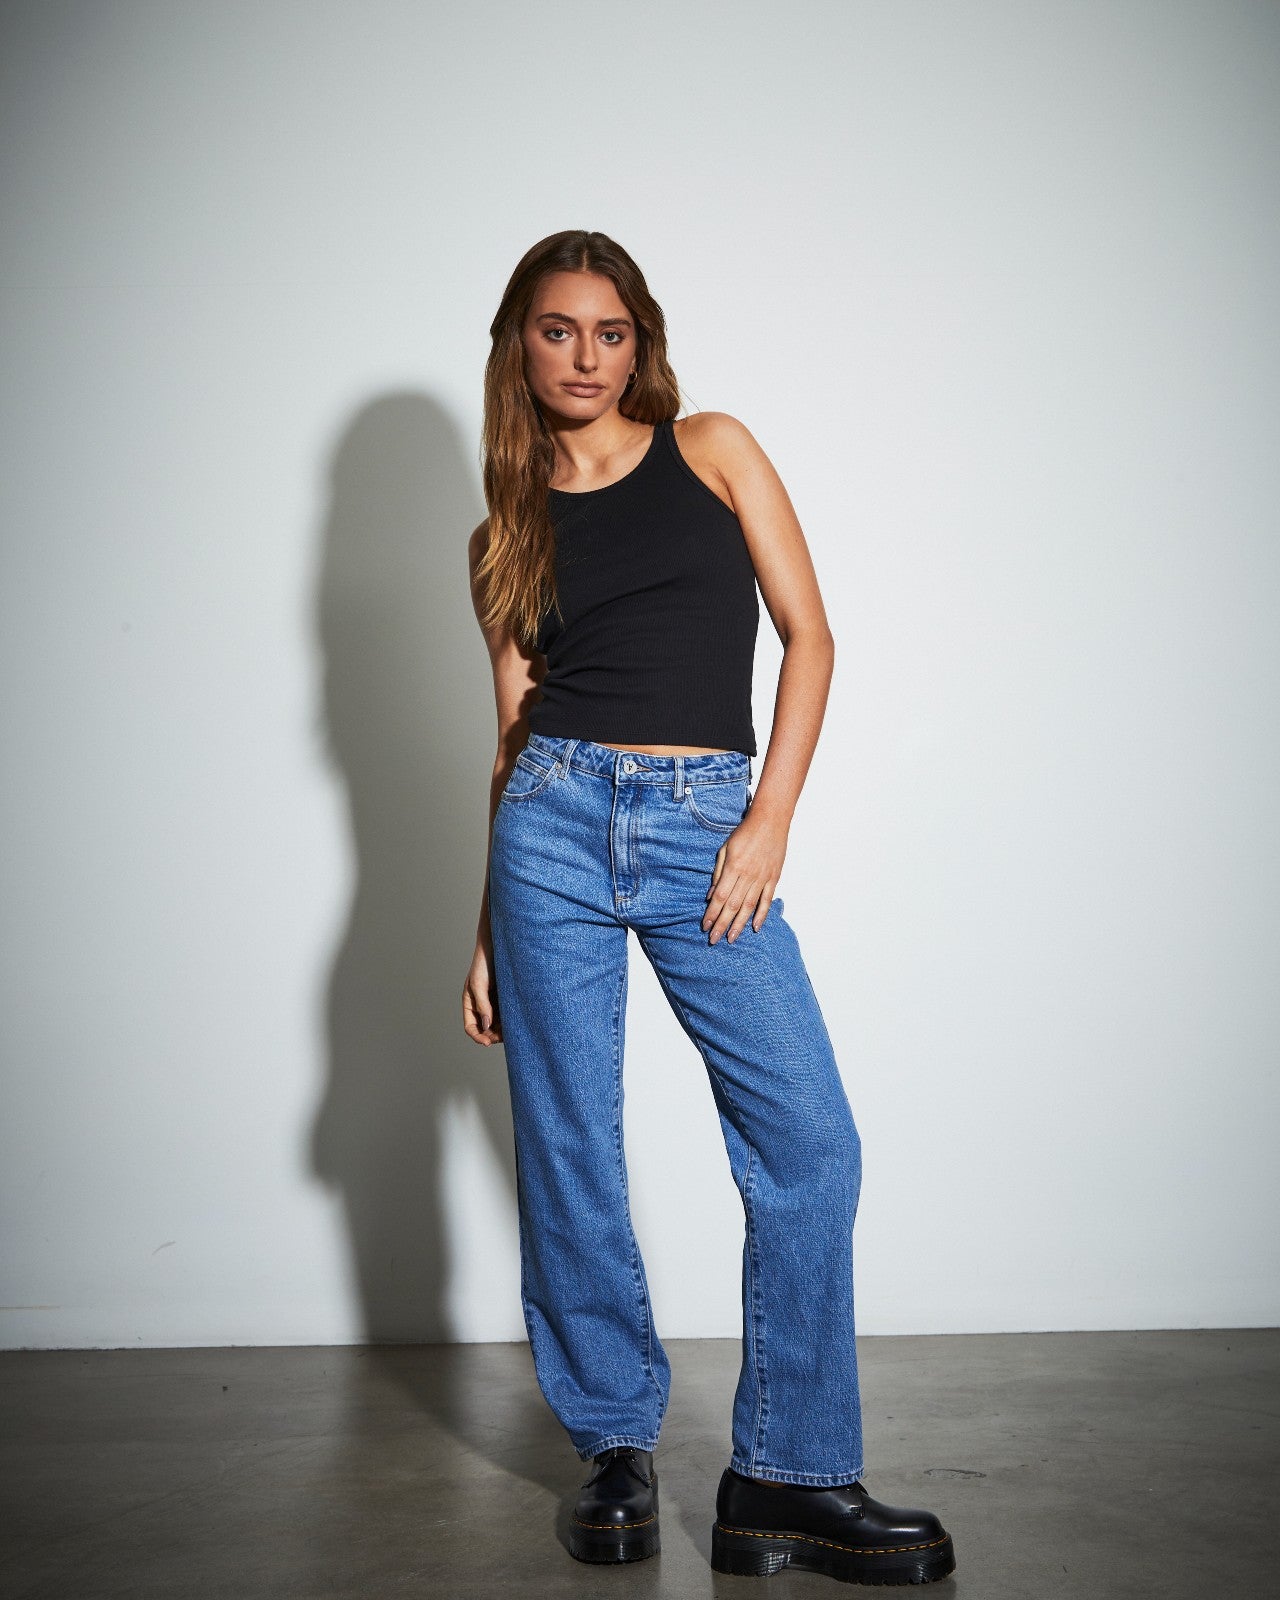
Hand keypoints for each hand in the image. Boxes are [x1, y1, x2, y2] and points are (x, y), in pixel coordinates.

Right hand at [463, 935, 502, 1043]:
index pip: (471, 1027)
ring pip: (497, 1024)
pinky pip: (507, 1015)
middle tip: (502, 1038)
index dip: (478, 1037)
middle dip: (492, 1036)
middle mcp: (482, 1006)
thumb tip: (487, 1026)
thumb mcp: (479, 984)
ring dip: (502, 1030)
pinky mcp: (506, 999)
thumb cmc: (483, 964)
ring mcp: (494, 1003)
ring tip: (511, 1031)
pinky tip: (517, 1022)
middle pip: (485, 1029)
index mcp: (470, 1004)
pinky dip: (510, 1021)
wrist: (499, 948)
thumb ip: (482, 1005)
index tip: (487, 1042)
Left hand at [702, 808, 787, 943]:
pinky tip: (754, 927)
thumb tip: (711, 895)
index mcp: (733, 867)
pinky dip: (761, 915)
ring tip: (730, 938)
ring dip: (739, 924)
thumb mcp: (724, 849)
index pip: (720, 896)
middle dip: (722, 924)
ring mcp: (762, 878)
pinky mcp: (773, 878)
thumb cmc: (744, 833)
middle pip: (733, 905)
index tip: (705, 926)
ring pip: (749, 906)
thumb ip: (718, 872)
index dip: (712, 913)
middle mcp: (748, 875)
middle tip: (713, 940)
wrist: (770, 821)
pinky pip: (767, 900)